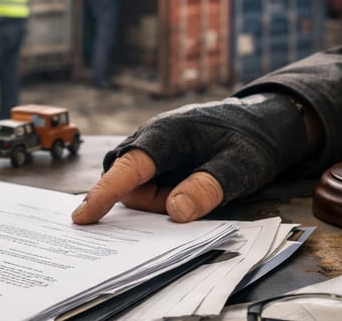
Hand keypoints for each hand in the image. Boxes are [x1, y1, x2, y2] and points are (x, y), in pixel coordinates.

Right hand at [72, 93, 308, 222]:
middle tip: (190, 200)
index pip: (126, 168)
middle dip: (149, 201)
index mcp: (165, 134)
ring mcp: (149, 147)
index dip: (104, 195)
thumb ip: (207, 189)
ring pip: (135, 185)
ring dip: (159, 198)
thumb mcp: (238, 168)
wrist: (260, 123)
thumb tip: (174, 212)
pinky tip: (183, 192)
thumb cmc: (249, 142)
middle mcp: (148, 137)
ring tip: (197, 188)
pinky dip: (159, 194)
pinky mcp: (155, 157)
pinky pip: (143, 182)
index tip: (82, 218)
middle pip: (125, 181)